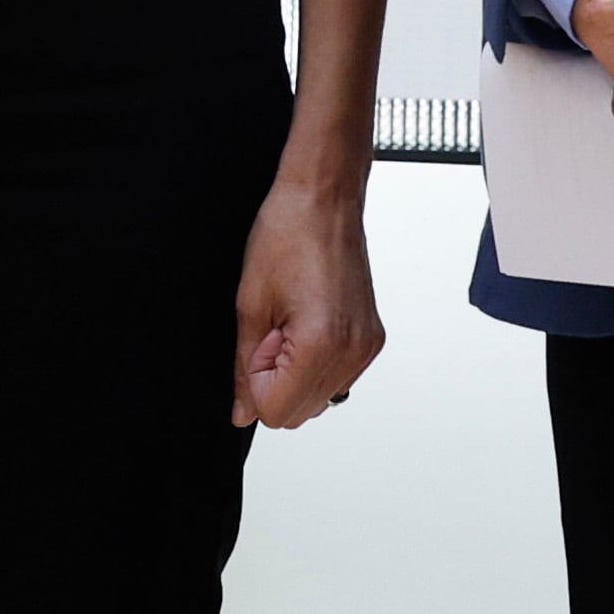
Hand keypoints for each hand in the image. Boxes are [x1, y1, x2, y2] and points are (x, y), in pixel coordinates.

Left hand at [234, 174, 382, 427]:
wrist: (324, 199)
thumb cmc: (287, 233)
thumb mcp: (250, 302)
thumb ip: (244, 366)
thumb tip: (242, 411)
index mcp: (321, 344)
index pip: (278, 413)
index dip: (256, 384)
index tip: (259, 343)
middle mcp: (352, 352)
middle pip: (301, 414)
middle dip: (276, 381)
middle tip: (273, 331)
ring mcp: (366, 348)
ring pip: (320, 399)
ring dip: (296, 372)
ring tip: (290, 322)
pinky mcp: (371, 340)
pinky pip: (336, 377)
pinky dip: (315, 362)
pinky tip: (307, 321)